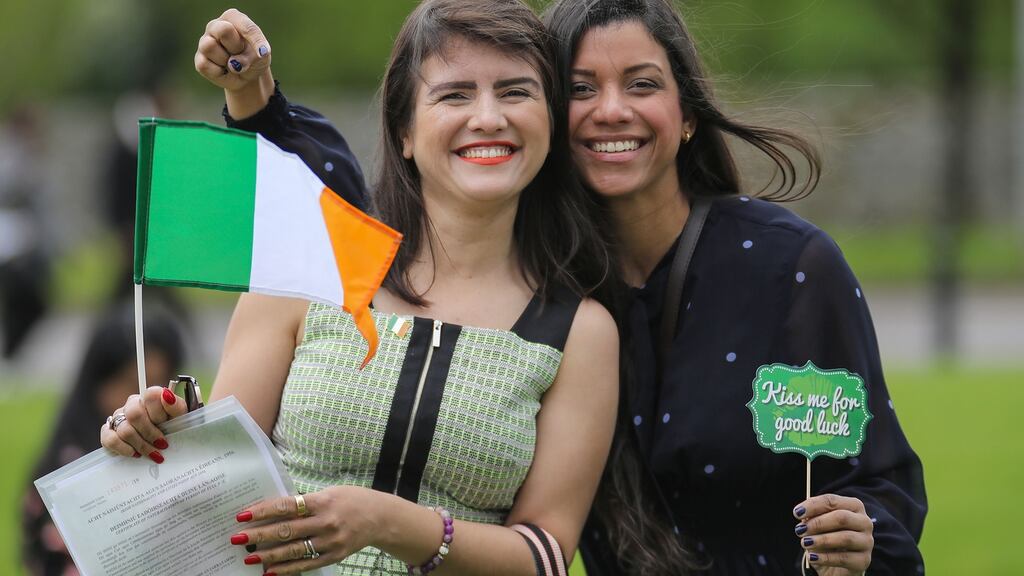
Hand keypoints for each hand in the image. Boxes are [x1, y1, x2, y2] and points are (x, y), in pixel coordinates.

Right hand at [99, 386, 186, 463]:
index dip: (159, 413)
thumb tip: (167, 395)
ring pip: (124, 429)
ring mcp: (118, 417)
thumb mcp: (181, 418)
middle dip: (150, 432)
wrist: (164, 445)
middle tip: (162, 444)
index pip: (150, 395)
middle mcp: (132, 404)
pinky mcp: (108, 432)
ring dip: (141, 445)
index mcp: (150, 397)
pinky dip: (124, 448)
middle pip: (134, 414)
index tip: (168, 426)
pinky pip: (110, 439)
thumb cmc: (174, 428)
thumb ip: (176, 406)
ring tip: (153, 453)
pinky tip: (135, 454)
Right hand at [194, 8, 274, 118]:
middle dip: (236, 47)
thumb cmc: (255, 58)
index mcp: (232, 18)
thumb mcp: (262, 56)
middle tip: (240, 53)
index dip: (254, 40)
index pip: (243, 25)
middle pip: (222, 30)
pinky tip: (224, 70)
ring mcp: (204, 42)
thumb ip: (252, 56)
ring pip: (209, 46)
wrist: (248, 77)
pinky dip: (219, 72)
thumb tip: (233, 64)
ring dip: (226, 60)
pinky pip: (205, 65)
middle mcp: (215, 26)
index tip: (263, 53)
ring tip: (233, 63)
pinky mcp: (199, 59)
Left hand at [231, 486, 384, 573]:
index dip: (263, 511)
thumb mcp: (330, 493)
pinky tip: (269, 572)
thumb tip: (275, 511)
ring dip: (268, 555)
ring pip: (293, 550)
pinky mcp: (333, 556)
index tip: (243, 515)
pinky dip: (287, 569)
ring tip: (248, 557)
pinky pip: (306, 565)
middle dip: (258, 534)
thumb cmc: (352, 500)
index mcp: (323, 501)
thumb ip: (306, 503)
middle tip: (237, 538)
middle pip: (286, 530)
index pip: (287, 506)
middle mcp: (326, 522)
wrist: (381, 517)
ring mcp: (330, 542)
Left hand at [793, 494, 872, 574]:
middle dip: (818, 523)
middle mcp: (864, 522)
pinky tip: (812, 557)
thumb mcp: (817, 526)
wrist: (837, 566)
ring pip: (845, 538)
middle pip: (842, 517)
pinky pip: (844, 558)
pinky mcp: (864, 560)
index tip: (796, 513)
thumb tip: (803, 516)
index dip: (813, 505)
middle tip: (800, 530)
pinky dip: (825, 558)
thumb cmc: (827, 538)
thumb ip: (811, 518)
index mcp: (853, 506)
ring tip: (804, 543)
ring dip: (821, 540)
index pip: (832, 501)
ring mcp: (867, 541)